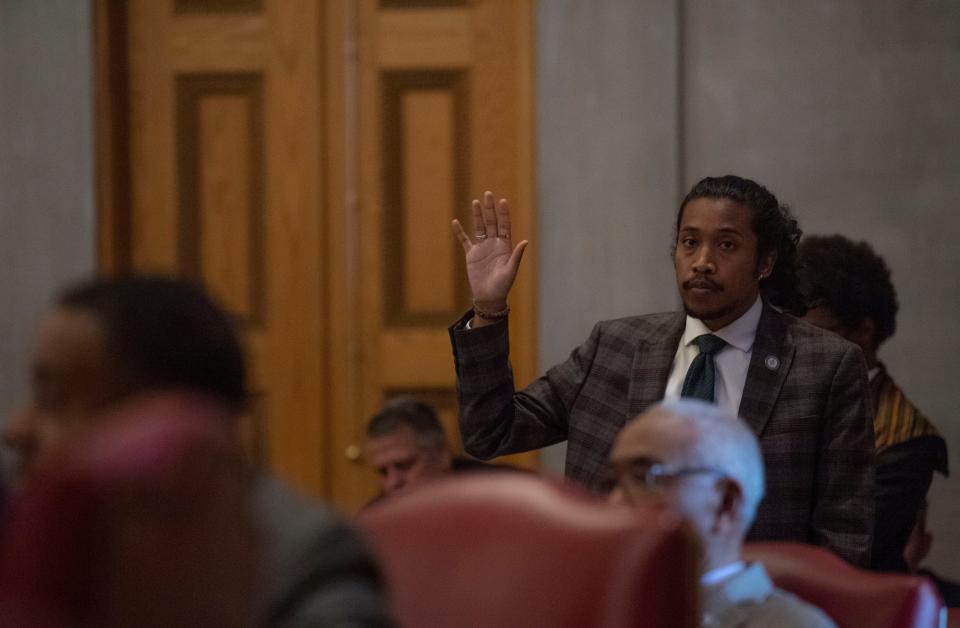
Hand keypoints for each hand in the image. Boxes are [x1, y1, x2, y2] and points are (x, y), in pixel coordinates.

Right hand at [451, 191, 528, 319]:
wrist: (489, 297)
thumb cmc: (503, 286)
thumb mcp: (511, 270)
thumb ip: (517, 255)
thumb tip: (525, 241)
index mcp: (505, 246)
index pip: (505, 226)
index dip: (504, 214)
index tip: (502, 201)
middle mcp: (494, 244)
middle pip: (492, 222)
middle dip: (490, 209)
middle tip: (488, 194)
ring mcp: (482, 248)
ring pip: (479, 227)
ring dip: (477, 215)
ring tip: (475, 202)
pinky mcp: (471, 255)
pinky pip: (464, 240)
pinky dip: (460, 232)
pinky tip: (455, 221)